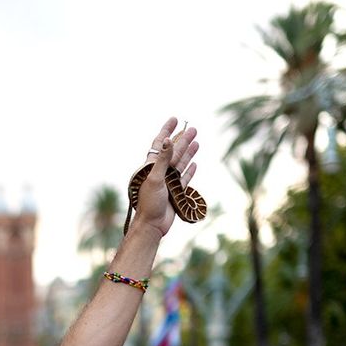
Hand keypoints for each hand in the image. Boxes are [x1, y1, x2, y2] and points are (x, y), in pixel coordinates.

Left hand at [132, 117, 199, 236]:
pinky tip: (194, 164)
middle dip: (182, 140)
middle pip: (173, 152)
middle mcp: (159, 173)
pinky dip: (189, 171)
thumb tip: (168, 140)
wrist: (152, 225)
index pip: (160, 145)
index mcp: (151, 168)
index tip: (174, 119)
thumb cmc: (149, 203)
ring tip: (197, 140)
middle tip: (193, 128)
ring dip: (188, 152)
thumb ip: (162, 160)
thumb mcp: (155, 179)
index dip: (166, 131)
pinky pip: (184, 179)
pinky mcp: (175, 193)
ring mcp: (168, 183)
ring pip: (180, 163)